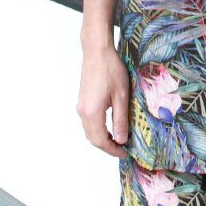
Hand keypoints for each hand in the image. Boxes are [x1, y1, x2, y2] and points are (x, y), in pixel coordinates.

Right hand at [76, 43, 129, 157]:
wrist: (97, 52)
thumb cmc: (111, 70)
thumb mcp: (121, 96)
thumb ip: (120, 120)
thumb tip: (121, 140)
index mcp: (92, 113)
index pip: (100, 141)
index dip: (112, 150)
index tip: (125, 153)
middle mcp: (82, 112)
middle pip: (93, 138)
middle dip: (107, 146)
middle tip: (123, 149)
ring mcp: (81, 106)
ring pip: (90, 130)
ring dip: (102, 138)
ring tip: (119, 139)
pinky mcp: (83, 100)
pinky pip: (88, 121)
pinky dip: (98, 129)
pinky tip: (110, 126)